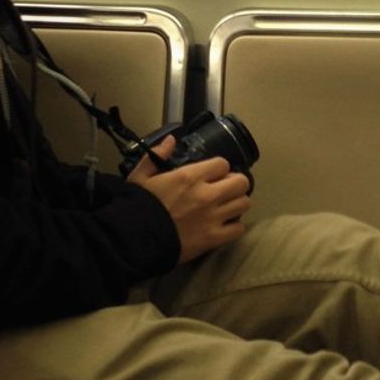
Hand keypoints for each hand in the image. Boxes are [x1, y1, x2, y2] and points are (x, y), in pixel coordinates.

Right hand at [128, 135, 251, 262]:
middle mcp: (207, 194)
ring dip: (236, 204)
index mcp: (190, 176)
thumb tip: (171, 140)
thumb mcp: (140, 176)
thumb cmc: (138, 206)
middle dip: (234, 184)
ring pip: (244, 203)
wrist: (135, 239)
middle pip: (241, 182)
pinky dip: (234, 226)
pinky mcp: (214, 238)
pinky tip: (223, 226)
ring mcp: (213, 217)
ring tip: (226, 207)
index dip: (219, 169)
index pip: (223, 164)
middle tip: (224, 190)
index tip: (212, 176)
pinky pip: (239, 228)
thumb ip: (155, 155)